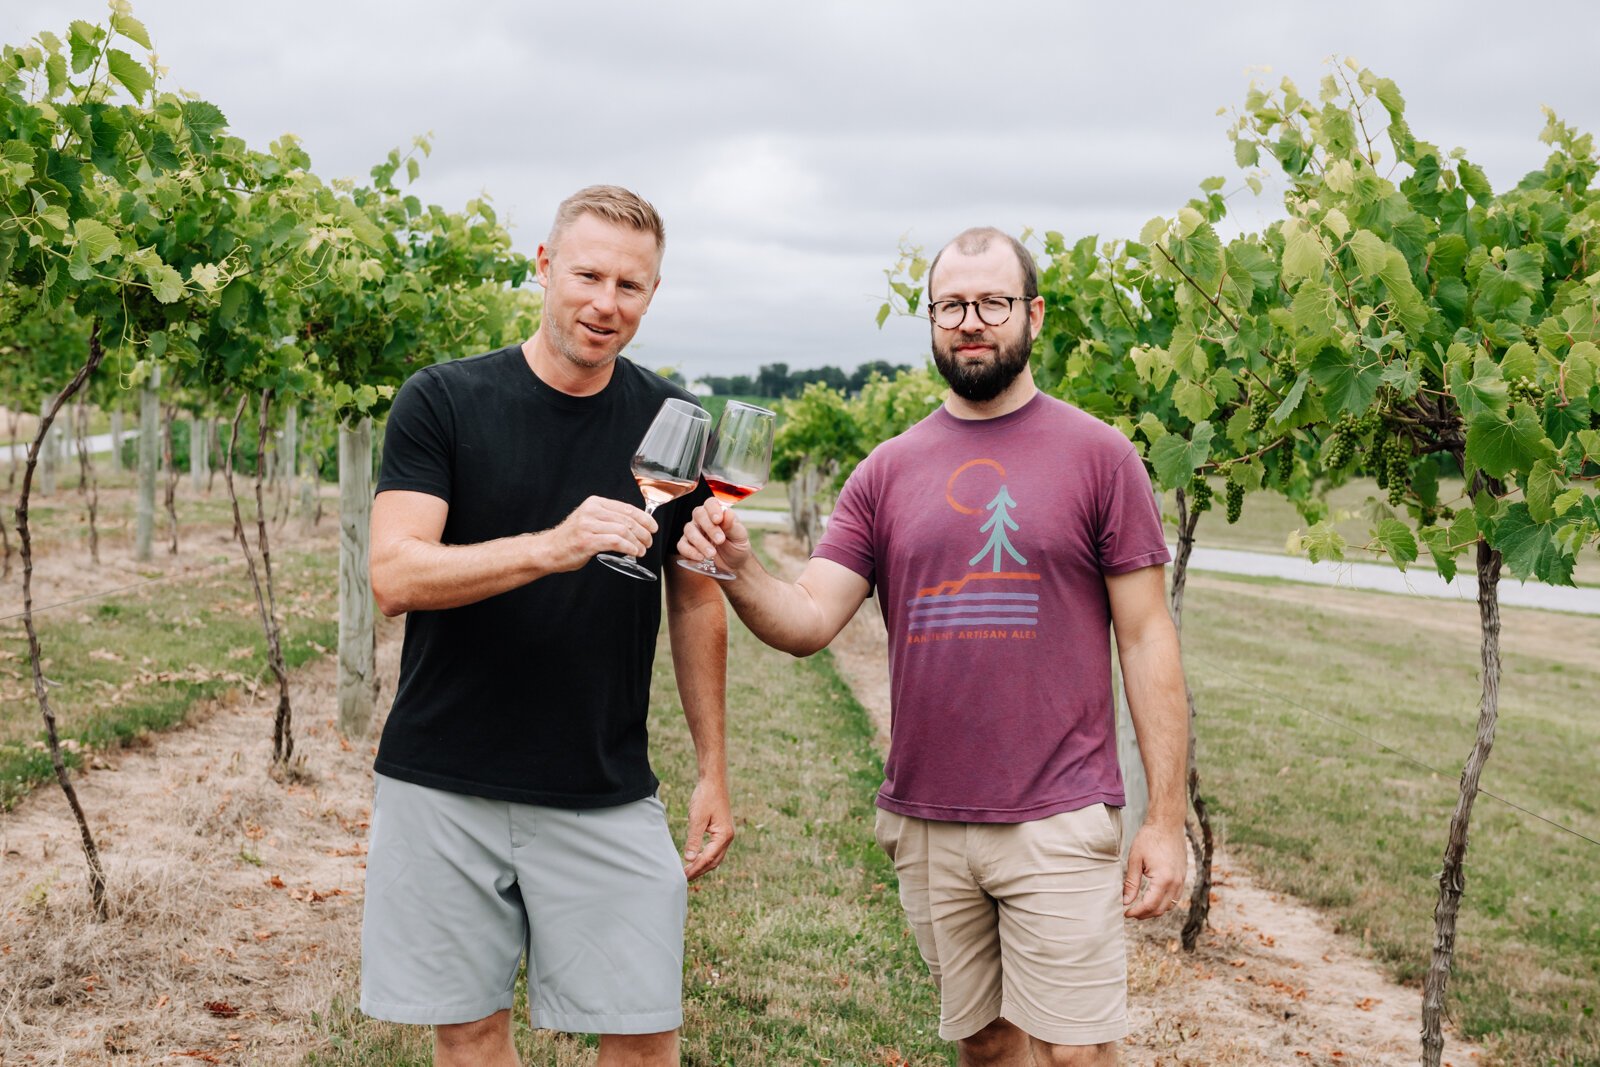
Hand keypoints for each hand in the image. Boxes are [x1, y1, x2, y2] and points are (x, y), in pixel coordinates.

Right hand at [540, 495, 656, 571]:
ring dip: (638, 542)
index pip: (626, 508)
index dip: (644, 518)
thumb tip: (636, 524)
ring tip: (642, 550)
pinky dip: (629, 547)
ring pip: (624, 530)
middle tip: (649, 541)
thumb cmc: (572, 538)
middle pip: (627, 519)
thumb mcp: (590, 520)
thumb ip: (609, 518)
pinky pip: (616, 542)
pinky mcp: (587, 540)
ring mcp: (588, 525)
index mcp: (595, 503)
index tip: (653, 527)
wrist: (549, 550)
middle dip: (643, 532)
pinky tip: (634, 552)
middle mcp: (592, 511)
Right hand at [677, 499, 751, 573]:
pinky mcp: (687, 545)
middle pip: (698, 514)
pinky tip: (701, 558)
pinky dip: (690, 552)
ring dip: (700, 542)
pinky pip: (682, 545)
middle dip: (709, 528)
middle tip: (720, 540)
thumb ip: (733, 525)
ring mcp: (693, 531)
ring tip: (712, 554)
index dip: (713, 509)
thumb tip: (727, 512)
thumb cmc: (737, 546)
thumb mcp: (740, 536)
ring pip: (689, 530)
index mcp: (717, 512)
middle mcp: (702, 519)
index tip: (718, 520)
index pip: (710, 503)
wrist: (734, 565)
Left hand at [682, 775, 733, 880]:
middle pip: (714, 862)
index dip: (695, 869)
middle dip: (699, 871)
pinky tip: (695, 858)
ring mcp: (726, 834)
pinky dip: (705, 857)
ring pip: (715, 857)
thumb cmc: (705, 797)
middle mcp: (728, 837)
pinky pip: (714, 849)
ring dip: (703, 865)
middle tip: (684, 878)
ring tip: (688, 872)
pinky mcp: (722, 831)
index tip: (682, 876)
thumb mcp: (697, 819)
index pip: (708, 858)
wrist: (713, 782)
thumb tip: (690, 859)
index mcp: (724, 836)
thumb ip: (694, 839)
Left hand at [1122, 821, 1187, 918]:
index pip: (1149, 905)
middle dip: (1144, 914)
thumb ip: (1131, 883)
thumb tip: (1126, 901)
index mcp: (1163, 879)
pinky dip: (1164, 903)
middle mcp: (1176, 883)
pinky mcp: (1183, 877)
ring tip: (1139, 907)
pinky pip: (1175, 897)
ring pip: (1169, 906)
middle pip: (1160, 909)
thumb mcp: (1135, 860)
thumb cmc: (1149, 838)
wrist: (1167, 824)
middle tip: (1130, 912)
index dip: (1136, 912)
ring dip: (1154, 910)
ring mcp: (1181, 880)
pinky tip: (1152, 899)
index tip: (1125, 912)